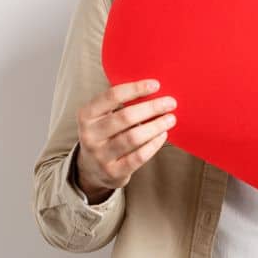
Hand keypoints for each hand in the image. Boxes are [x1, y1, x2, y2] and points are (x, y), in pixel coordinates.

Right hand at [72, 79, 177, 203]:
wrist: (91, 169)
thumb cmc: (105, 135)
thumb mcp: (102, 117)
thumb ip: (120, 104)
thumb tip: (154, 91)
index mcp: (86, 115)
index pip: (112, 96)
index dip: (135, 89)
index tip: (156, 85)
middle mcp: (90, 135)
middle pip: (125, 117)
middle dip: (151, 108)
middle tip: (170, 103)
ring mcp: (100, 155)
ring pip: (133, 137)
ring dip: (156, 126)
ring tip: (170, 119)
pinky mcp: (113, 171)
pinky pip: (138, 156)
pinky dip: (154, 144)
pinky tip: (162, 135)